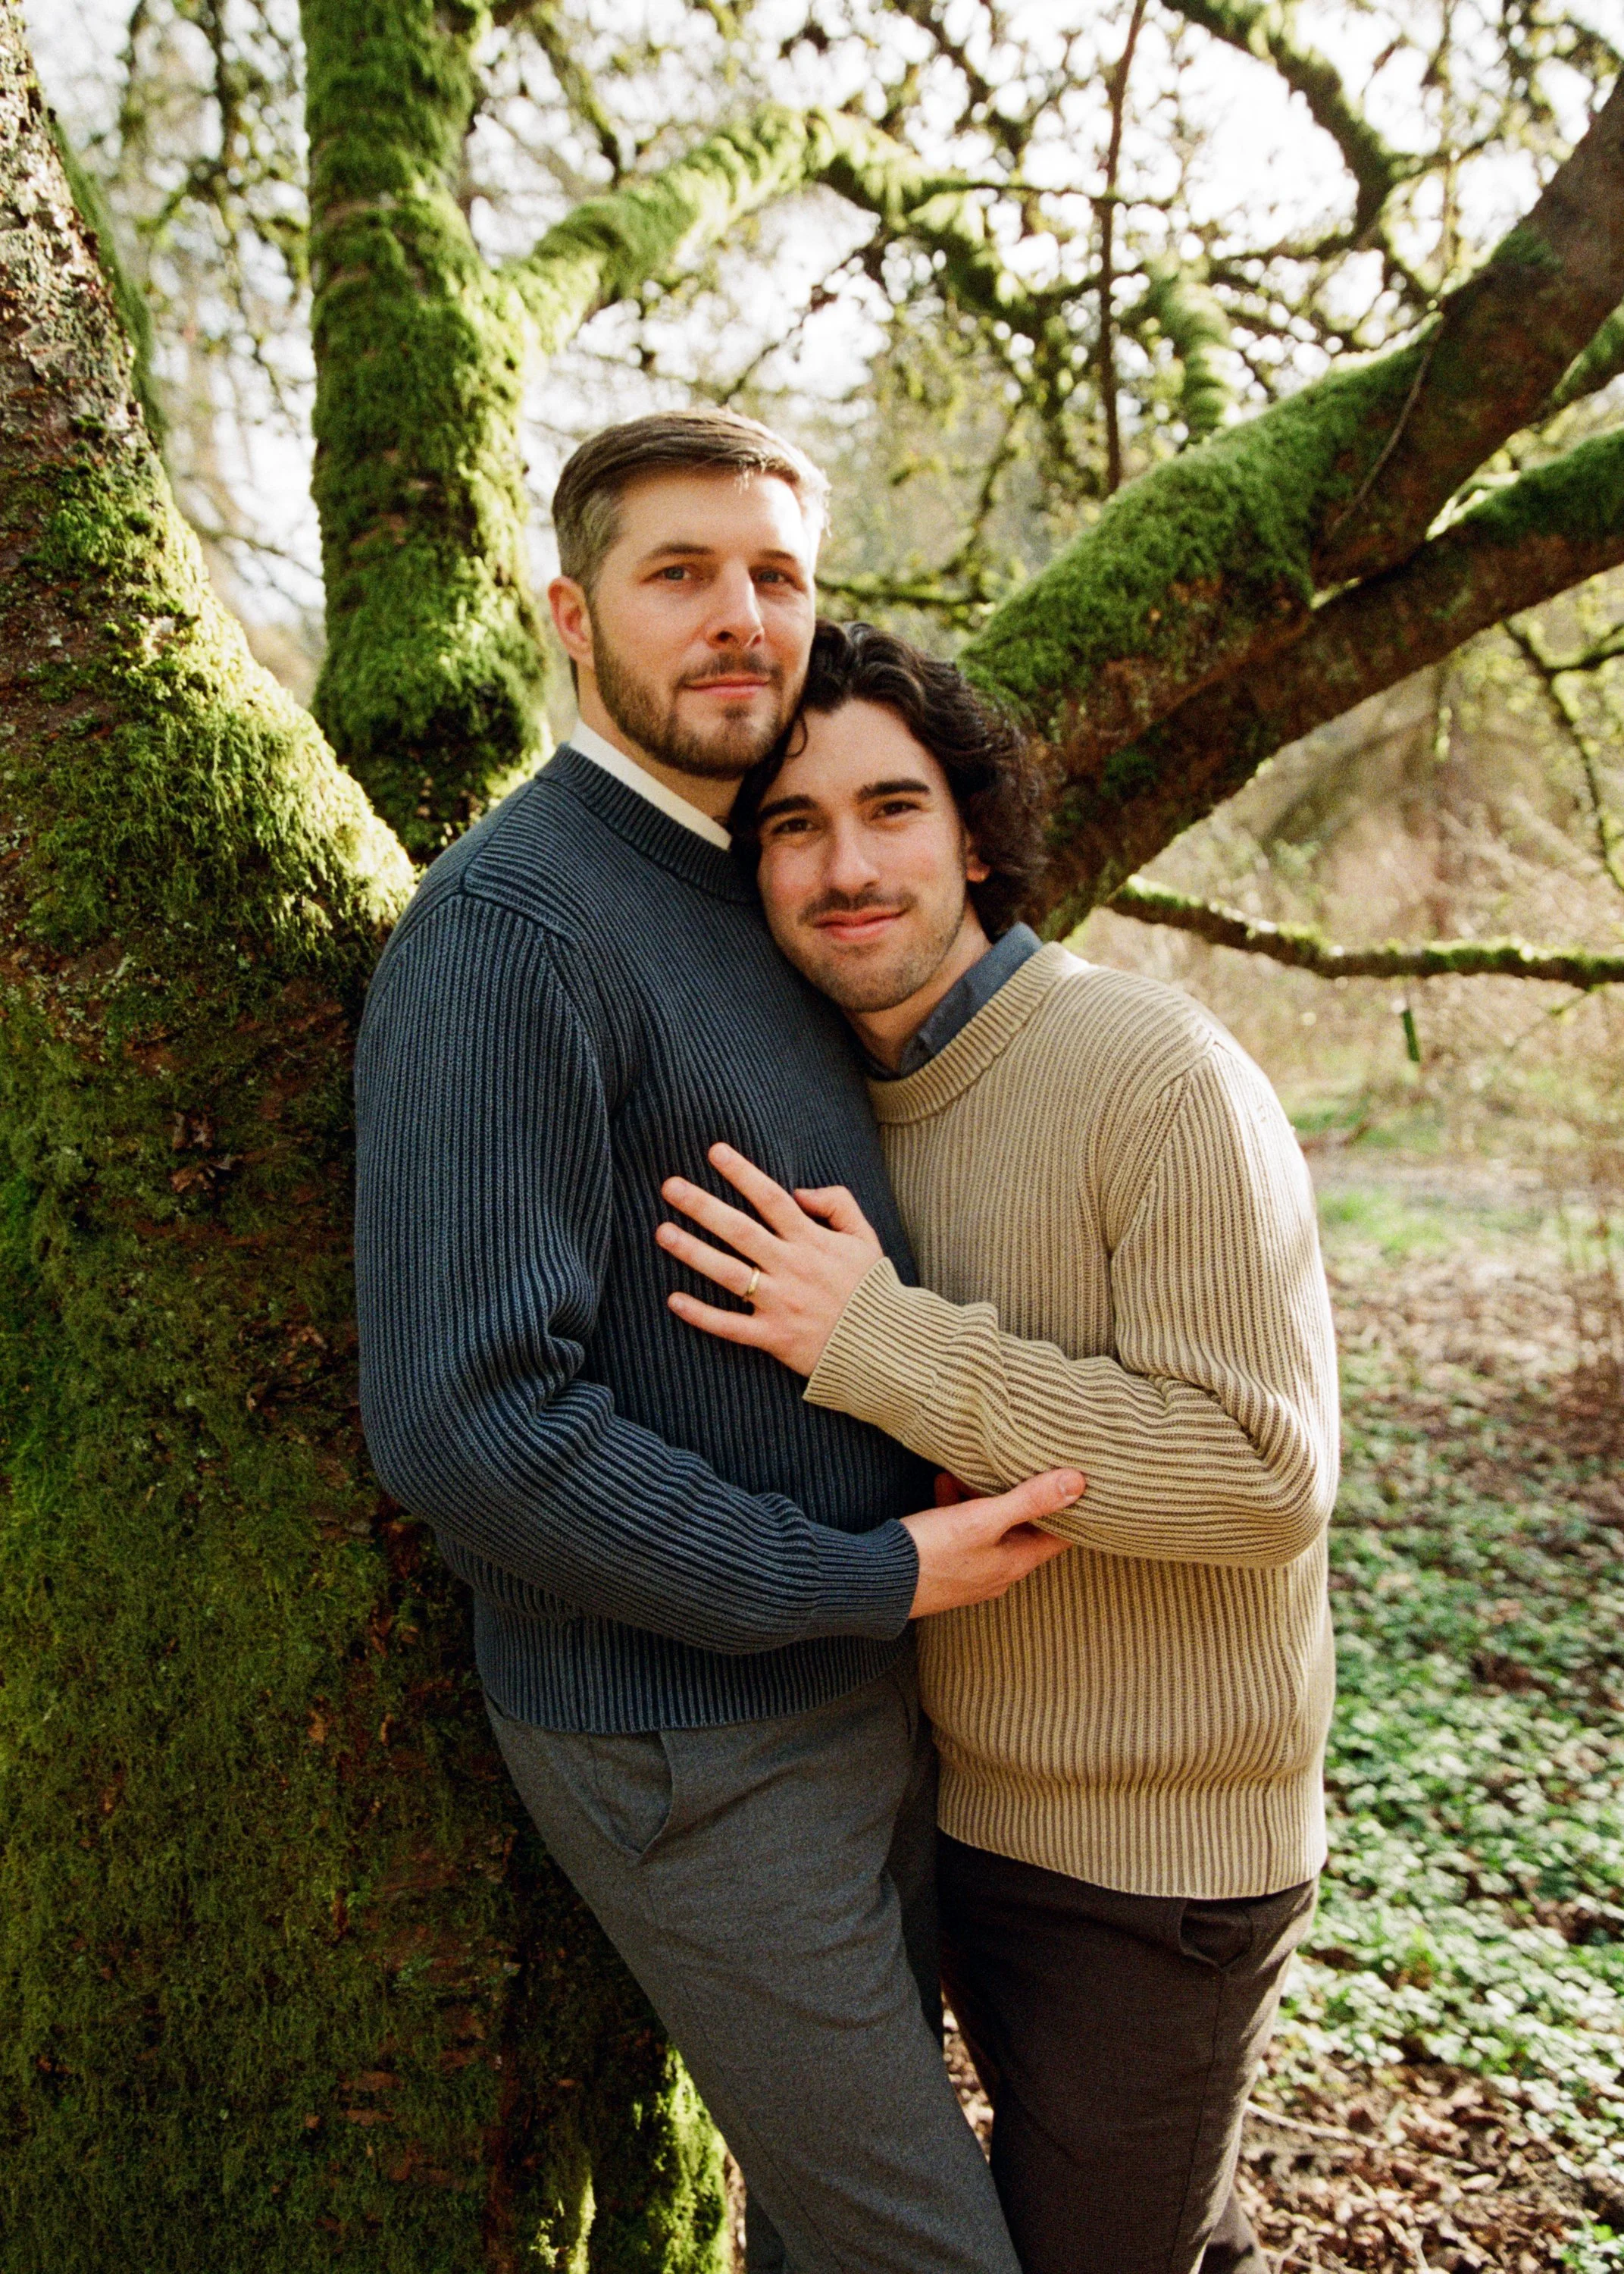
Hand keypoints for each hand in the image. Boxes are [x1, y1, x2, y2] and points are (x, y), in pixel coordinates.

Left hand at [657, 1142, 884, 1375]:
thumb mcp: (865, 1238)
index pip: (771, 1199)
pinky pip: (730, 1326)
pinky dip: (701, 1315)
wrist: (885, 1346)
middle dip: (703, 1206)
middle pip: (740, 1231)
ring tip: (663, 1232)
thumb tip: (799, 1191)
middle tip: (670, 1186)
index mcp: (812, 1241)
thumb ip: (837, 1204)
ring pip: (728, 1274)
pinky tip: (674, 1299)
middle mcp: (791, 1268)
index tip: (714, 1152)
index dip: (742, 1173)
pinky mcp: (773, 1337)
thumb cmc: (870, 1288)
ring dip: (693, 1252)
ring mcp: (780, 1304)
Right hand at [902, 1470, 1083, 1616]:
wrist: (877, 1583)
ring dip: (981, 1499)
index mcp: (1016, 1563)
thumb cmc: (932, 1553)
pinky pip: (962, 1534)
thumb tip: (1077, 1482)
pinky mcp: (947, 1568)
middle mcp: (999, 1573)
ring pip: (989, 1528)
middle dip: (1017, 1496)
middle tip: (1012, 1465)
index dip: (1070, 1510)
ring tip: (964, 1472)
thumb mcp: (983, 1518)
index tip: (1073, 1482)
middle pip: (1022, 1529)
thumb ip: (1030, 1499)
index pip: (1060, 1537)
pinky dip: (957, 1510)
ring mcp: (971, 1573)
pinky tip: (942, 1487)